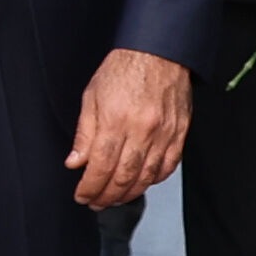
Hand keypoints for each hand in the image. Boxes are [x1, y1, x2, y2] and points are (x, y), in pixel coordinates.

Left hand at [66, 45, 192, 212]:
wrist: (159, 52)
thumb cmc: (123, 70)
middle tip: (95, 203)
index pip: (100, 165)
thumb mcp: (91, 97)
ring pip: (147, 176)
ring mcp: (164, 133)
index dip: (90, 186)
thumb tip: (75, 162)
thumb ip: (84, 133)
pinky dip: (154, 179)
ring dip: (129, 193)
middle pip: (124, 176)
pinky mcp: (180, 133)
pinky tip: (142, 183)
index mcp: (116, 121)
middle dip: (107, 196)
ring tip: (114, 198)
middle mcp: (142, 130)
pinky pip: (169, 165)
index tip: (82, 195)